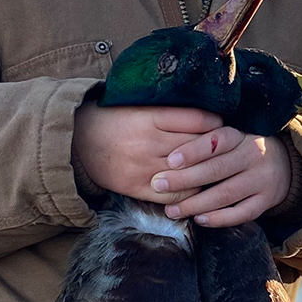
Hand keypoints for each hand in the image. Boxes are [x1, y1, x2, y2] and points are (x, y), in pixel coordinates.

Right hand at [73, 103, 223, 203]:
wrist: (77, 142)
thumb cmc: (112, 119)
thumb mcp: (137, 106)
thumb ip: (168, 110)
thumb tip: (207, 114)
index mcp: (148, 117)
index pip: (196, 120)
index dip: (215, 123)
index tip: (220, 125)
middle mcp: (147, 143)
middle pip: (196, 146)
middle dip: (215, 148)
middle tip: (225, 147)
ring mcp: (143, 168)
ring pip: (189, 173)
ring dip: (206, 172)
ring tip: (215, 167)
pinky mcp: (137, 188)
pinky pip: (175, 195)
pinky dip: (190, 192)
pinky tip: (196, 186)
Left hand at [153, 127, 291, 227]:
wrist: (284, 165)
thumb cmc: (242, 151)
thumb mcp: (230, 139)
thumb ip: (206, 144)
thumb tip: (167, 157)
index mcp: (241, 137)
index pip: (216, 142)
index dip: (193, 151)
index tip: (170, 160)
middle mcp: (253, 156)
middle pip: (217, 169)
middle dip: (185, 179)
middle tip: (158, 185)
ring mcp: (261, 180)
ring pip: (226, 194)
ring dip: (196, 204)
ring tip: (172, 210)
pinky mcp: (266, 201)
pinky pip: (241, 213)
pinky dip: (219, 218)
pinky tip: (199, 219)